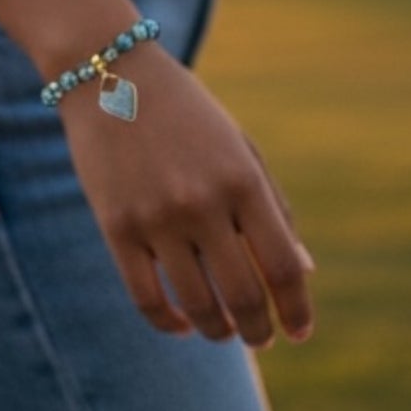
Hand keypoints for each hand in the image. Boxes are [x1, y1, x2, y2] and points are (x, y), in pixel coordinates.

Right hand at [60, 44, 317, 347]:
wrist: (109, 72)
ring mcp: (155, 216)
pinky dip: (170, 323)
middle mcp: (201, 202)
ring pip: (198, 305)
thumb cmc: (185, 112)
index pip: (284, 267)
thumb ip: (273, 209)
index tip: (299, 332)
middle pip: (243, 295)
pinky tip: (182, 324)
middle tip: (260, 337)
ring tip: (222, 331)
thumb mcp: (239, 148)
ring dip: (217, 331)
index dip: (297, 310)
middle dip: (258, 329)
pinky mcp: (115, 225)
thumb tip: (302, 274)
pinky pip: (146, 297)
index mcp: (241, 179)